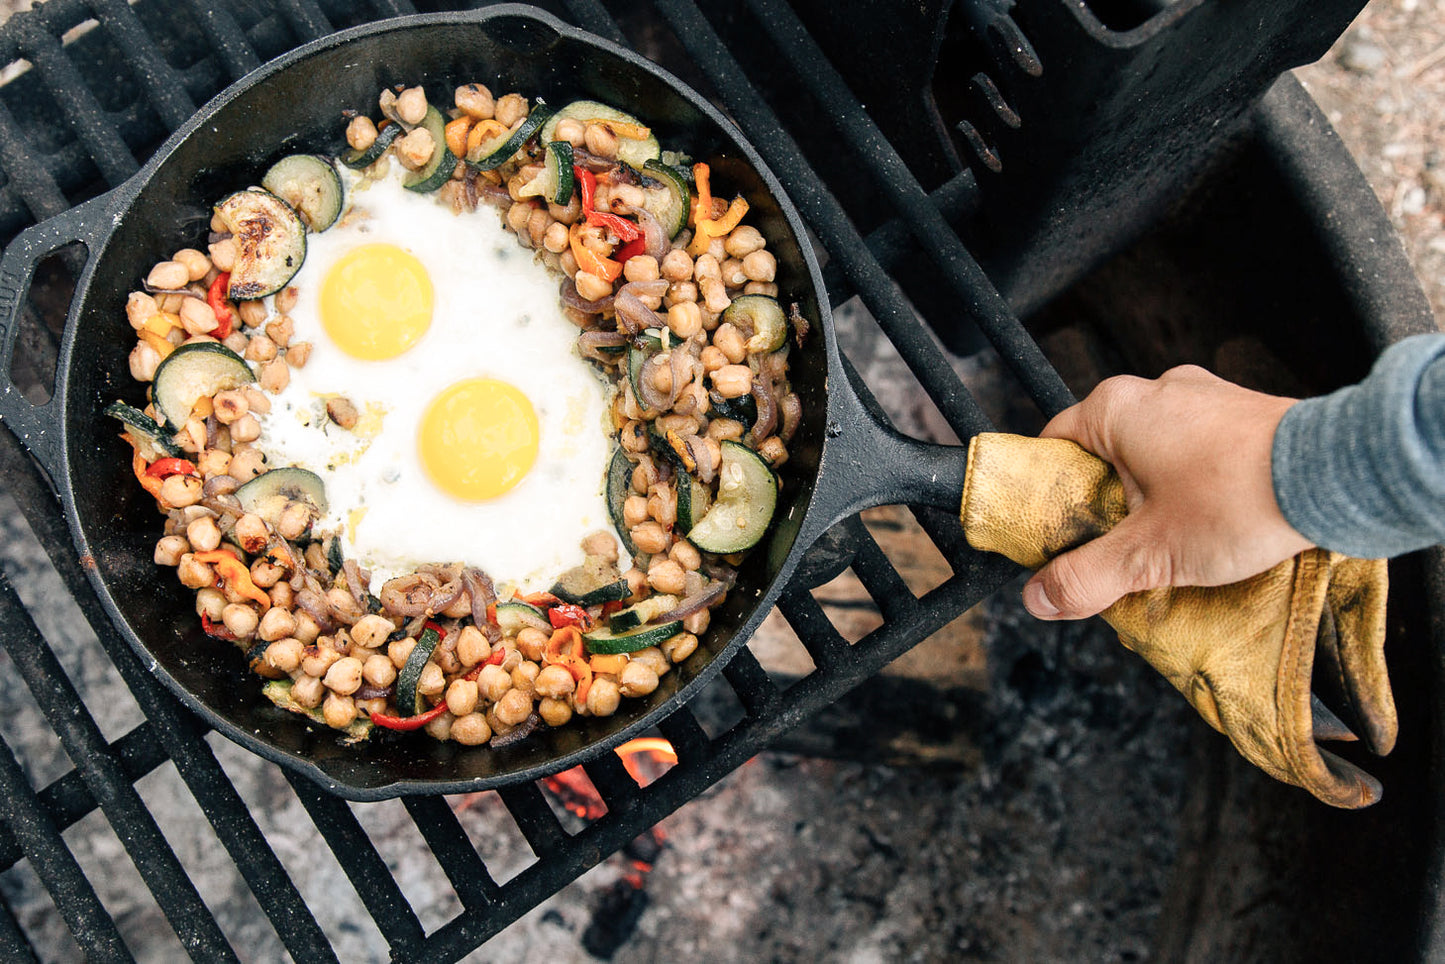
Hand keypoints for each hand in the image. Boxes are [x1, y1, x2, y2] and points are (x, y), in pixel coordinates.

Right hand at [1023, 365, 1313, 619]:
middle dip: (1108, 506)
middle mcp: (1157, 390)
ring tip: (1173, 544)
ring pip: (1155, 454)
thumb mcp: (1150, 552)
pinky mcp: (1244, 413)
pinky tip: (1213, 524)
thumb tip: (1040, 597)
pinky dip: (1196, 485)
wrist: (1341, 476)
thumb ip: (1088, 576)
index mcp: (1116, 409)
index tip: (1059, 536)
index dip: (1050, 497)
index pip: (1053, 447)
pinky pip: (1199, 450)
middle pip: (1105, 455)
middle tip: (1119, 551)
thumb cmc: (1240, 499)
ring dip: (1155, 498)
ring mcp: (1205, 397)